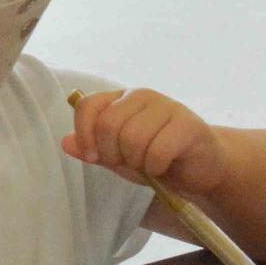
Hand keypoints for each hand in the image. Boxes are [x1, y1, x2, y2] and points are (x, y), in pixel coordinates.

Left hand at [64, 88, 231, 196]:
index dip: (85, 135)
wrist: (199, 168)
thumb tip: (66, 143)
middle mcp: (142, 96)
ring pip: (133, 138)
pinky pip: (158, 151)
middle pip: (108, 124)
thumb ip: (93, 150)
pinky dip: (156, 168)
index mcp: (121, 99)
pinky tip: (163, 167)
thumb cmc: (156, 160)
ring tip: (147, 164)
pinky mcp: (188, 124)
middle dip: (113, 153)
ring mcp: (167, 106)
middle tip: (128, 163)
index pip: (88, 106)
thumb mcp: (118, 158)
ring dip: (137, 162)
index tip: (94, 157)